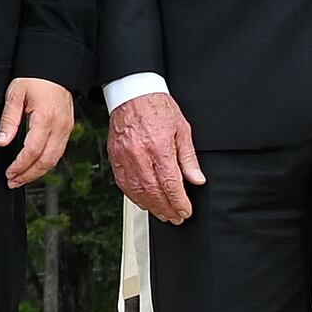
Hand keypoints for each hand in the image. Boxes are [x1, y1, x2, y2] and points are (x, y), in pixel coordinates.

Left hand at [0, 76, 76, 187]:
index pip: (33, 151)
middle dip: (29, 175)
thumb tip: (1, 141)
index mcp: (46, 118)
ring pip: (55, 159)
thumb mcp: (15, 95)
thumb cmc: (34, 78)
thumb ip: (9, 120)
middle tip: (13, 181)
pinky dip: (46, 163)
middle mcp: (59, 126)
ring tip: (22, 178)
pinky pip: (59, 151)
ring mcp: (66, 128)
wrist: (54, 68)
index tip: (9, 172)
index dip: (20, 165)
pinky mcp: (68, 128)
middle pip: (46, 160)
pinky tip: (35, 166)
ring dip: (38, 172)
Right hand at [108, 90, 203, 224]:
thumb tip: (196, 179)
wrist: (133, 93)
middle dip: (166, 208)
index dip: (179, 202)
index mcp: (159, 147)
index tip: (185, 211)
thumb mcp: (182, 129)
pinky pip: (123, 184)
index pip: (170, 184)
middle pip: (153, 192)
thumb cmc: (157, 108)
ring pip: (137, 191)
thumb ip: (188, 158)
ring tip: (162, 213)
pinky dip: (134, 197)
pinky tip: (144, 202)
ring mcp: (124, 157)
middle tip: (176, 217)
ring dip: (151, 206)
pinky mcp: (114, 157)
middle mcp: (140, 155)